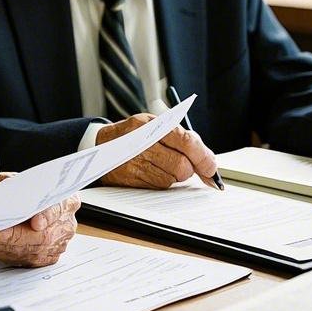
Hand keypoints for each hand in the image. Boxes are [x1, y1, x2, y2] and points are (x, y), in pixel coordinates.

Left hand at [0, 175, 79, 267]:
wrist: (5, 200)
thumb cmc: (10, 189)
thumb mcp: (11, 181)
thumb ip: (14, 189)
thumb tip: (9, 201)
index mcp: (65, 199)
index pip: (59, 208)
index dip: (47, 216)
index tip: (36, 222)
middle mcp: (66, 223)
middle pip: (45, 235)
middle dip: (18, 236)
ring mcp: (58, 242)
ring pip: (34, 250)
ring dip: (7, 247)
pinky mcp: (46, 256)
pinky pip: (26, 259)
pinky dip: (4, 253)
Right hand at [97, 113, 218, 188]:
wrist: (100, 145)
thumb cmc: (133, 135)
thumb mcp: (153, 126)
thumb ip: (180, 137)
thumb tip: (208, 160)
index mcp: (150, 124)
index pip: (186, 141)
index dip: (203, 157)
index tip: (211, 169)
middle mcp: (141, 142)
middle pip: (182, 165)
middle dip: (189, 169)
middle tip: (186, 165)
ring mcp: (134, 161)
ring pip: (172, 178)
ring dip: (174, 175)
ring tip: (161, 163)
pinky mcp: (130, 177)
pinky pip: (159, 186)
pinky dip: (161, 180)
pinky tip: (151, 170)